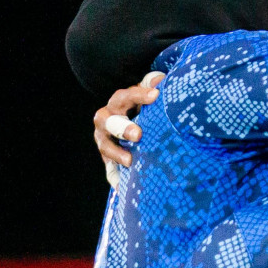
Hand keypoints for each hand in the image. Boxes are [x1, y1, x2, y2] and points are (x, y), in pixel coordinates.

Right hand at [93, 72, 164, 186]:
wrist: (136, 126)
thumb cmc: (148, 108)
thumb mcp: (152, 94)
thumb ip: (155, 85)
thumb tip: (163, 80)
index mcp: (120, 101)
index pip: (126, 96)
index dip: (139, 95)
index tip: (156, 96)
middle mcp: (108, 119)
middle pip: (109, 121)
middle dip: (122, 128)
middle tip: (138, 135)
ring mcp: (105, 140)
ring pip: (105, 146)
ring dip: (116, 153)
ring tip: (131, 161)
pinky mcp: (109, 160)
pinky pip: (110, 170)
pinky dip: (116, 178)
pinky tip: (123, 188)